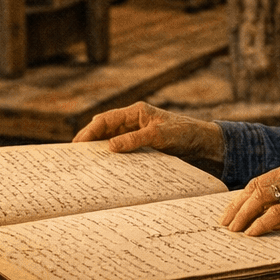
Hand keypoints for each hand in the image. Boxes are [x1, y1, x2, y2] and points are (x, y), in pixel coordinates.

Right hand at [72, 101, 223, 172]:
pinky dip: (112, 157)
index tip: (76, 145)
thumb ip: (135, 139)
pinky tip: (106, 167)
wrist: (205, 143)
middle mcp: (134, 120)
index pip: (105, 120)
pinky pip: (122, 149)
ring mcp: (138, 132)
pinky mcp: (143, 144)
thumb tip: (110, 146)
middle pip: (105, 129)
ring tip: (86, 164)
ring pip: (111, 140)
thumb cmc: (185, 133)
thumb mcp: (160, 136)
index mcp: (136, 111)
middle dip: (89, 141)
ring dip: (100, 150)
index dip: (89, 132)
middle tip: (75, 157)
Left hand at [219, 158, 279, 236]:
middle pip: (255, 187)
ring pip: (261, 197)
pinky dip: (260, 224)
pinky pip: (276, 212)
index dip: (243, 197)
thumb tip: (262, 220)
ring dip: (243, 216)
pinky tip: (252, 234)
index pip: (260, 180)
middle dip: (237, 207)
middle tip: (225, 225)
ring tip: (233, 232)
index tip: (231, 212)